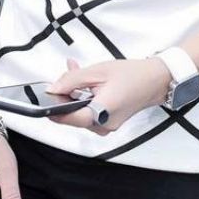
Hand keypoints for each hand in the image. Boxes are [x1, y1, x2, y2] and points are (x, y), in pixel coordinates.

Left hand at [45, 56, 171, 134]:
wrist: (156, 80)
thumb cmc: (131, 75)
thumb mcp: (97, 72)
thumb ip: (72, 80)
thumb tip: (53, 88)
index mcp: (100, 113)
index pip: (66, 118)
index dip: (52, 108)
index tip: (43, 98)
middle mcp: (103, 126)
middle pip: (72, 115)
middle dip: (66, 95)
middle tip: (64, 76)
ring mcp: (106, 127)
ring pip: (80, 112)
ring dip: (76, 95)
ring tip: (78, 73)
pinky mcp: (108, 123)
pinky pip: (90, 112)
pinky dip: (86, 99)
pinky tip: (87, 83)